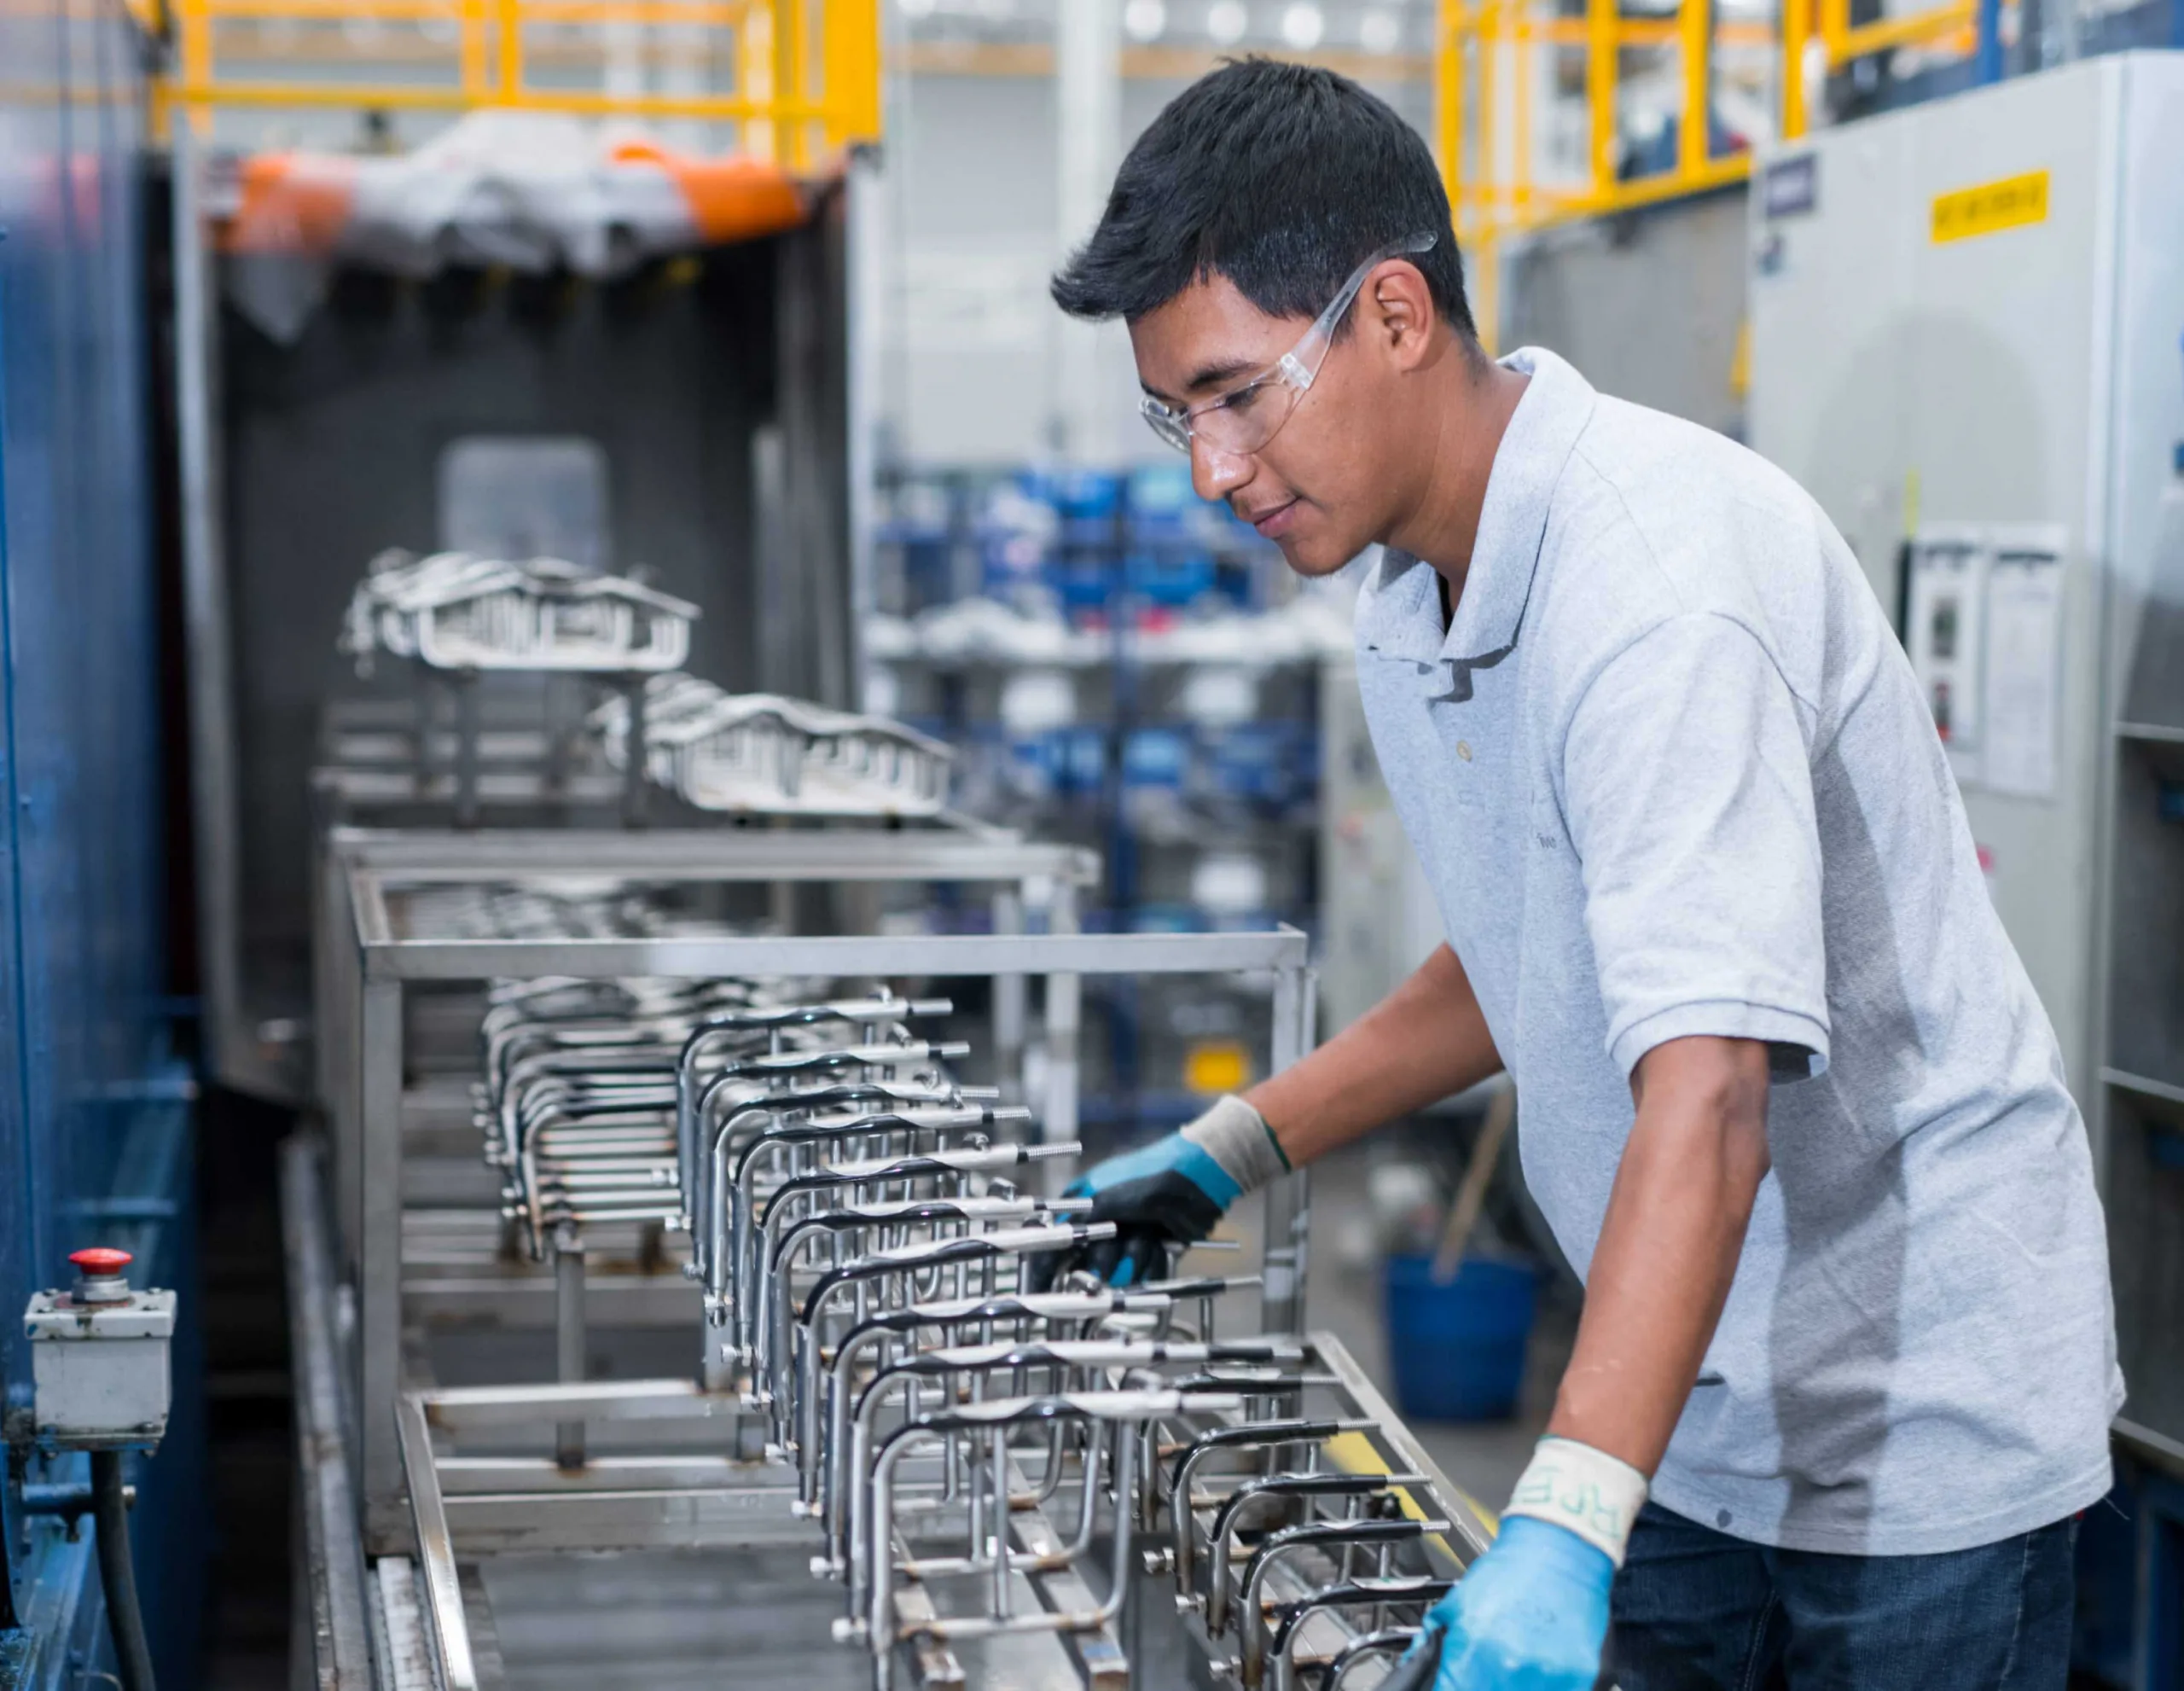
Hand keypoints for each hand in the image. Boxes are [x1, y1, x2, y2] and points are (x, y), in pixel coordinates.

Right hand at [1024, 1130, 1241, 1290]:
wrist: (1204, 1176)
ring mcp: (1131, 1232)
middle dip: (1100, 1265)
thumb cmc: (1152, 1176)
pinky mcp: (1154, 1245)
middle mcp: (1106, 1218)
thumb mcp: (1109, 1197)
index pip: (1059, 1234)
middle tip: (1103, 1273)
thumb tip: (1054, 1242)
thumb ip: (1080, 1223)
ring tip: (1149, 1238)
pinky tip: (1164, 1244)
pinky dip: (1153, 1262)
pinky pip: (1145, 1268)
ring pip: (1119, 1265)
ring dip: (1133, 1258)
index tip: (1041, 1287)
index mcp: (1088, 1199)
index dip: (1049, 1261)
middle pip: (1089, 1256)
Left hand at [1398, 1517, 1610, 1690]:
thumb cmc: (1509, 1571)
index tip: (1455, 1681)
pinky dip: (1545, 1685)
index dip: (1450, 1687)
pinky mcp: (1579, 1679)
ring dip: (1513, 1685)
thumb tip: (1413, 1665)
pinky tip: (1539, 1667)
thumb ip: (1431, 1639)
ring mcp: (1547, 1678)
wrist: (1558, 1549)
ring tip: (1515, 1665)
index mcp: (1473, 1651)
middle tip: (1486, 1671)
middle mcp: (1509, 1668)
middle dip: (1483, 1684)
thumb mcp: (1456, 1601)